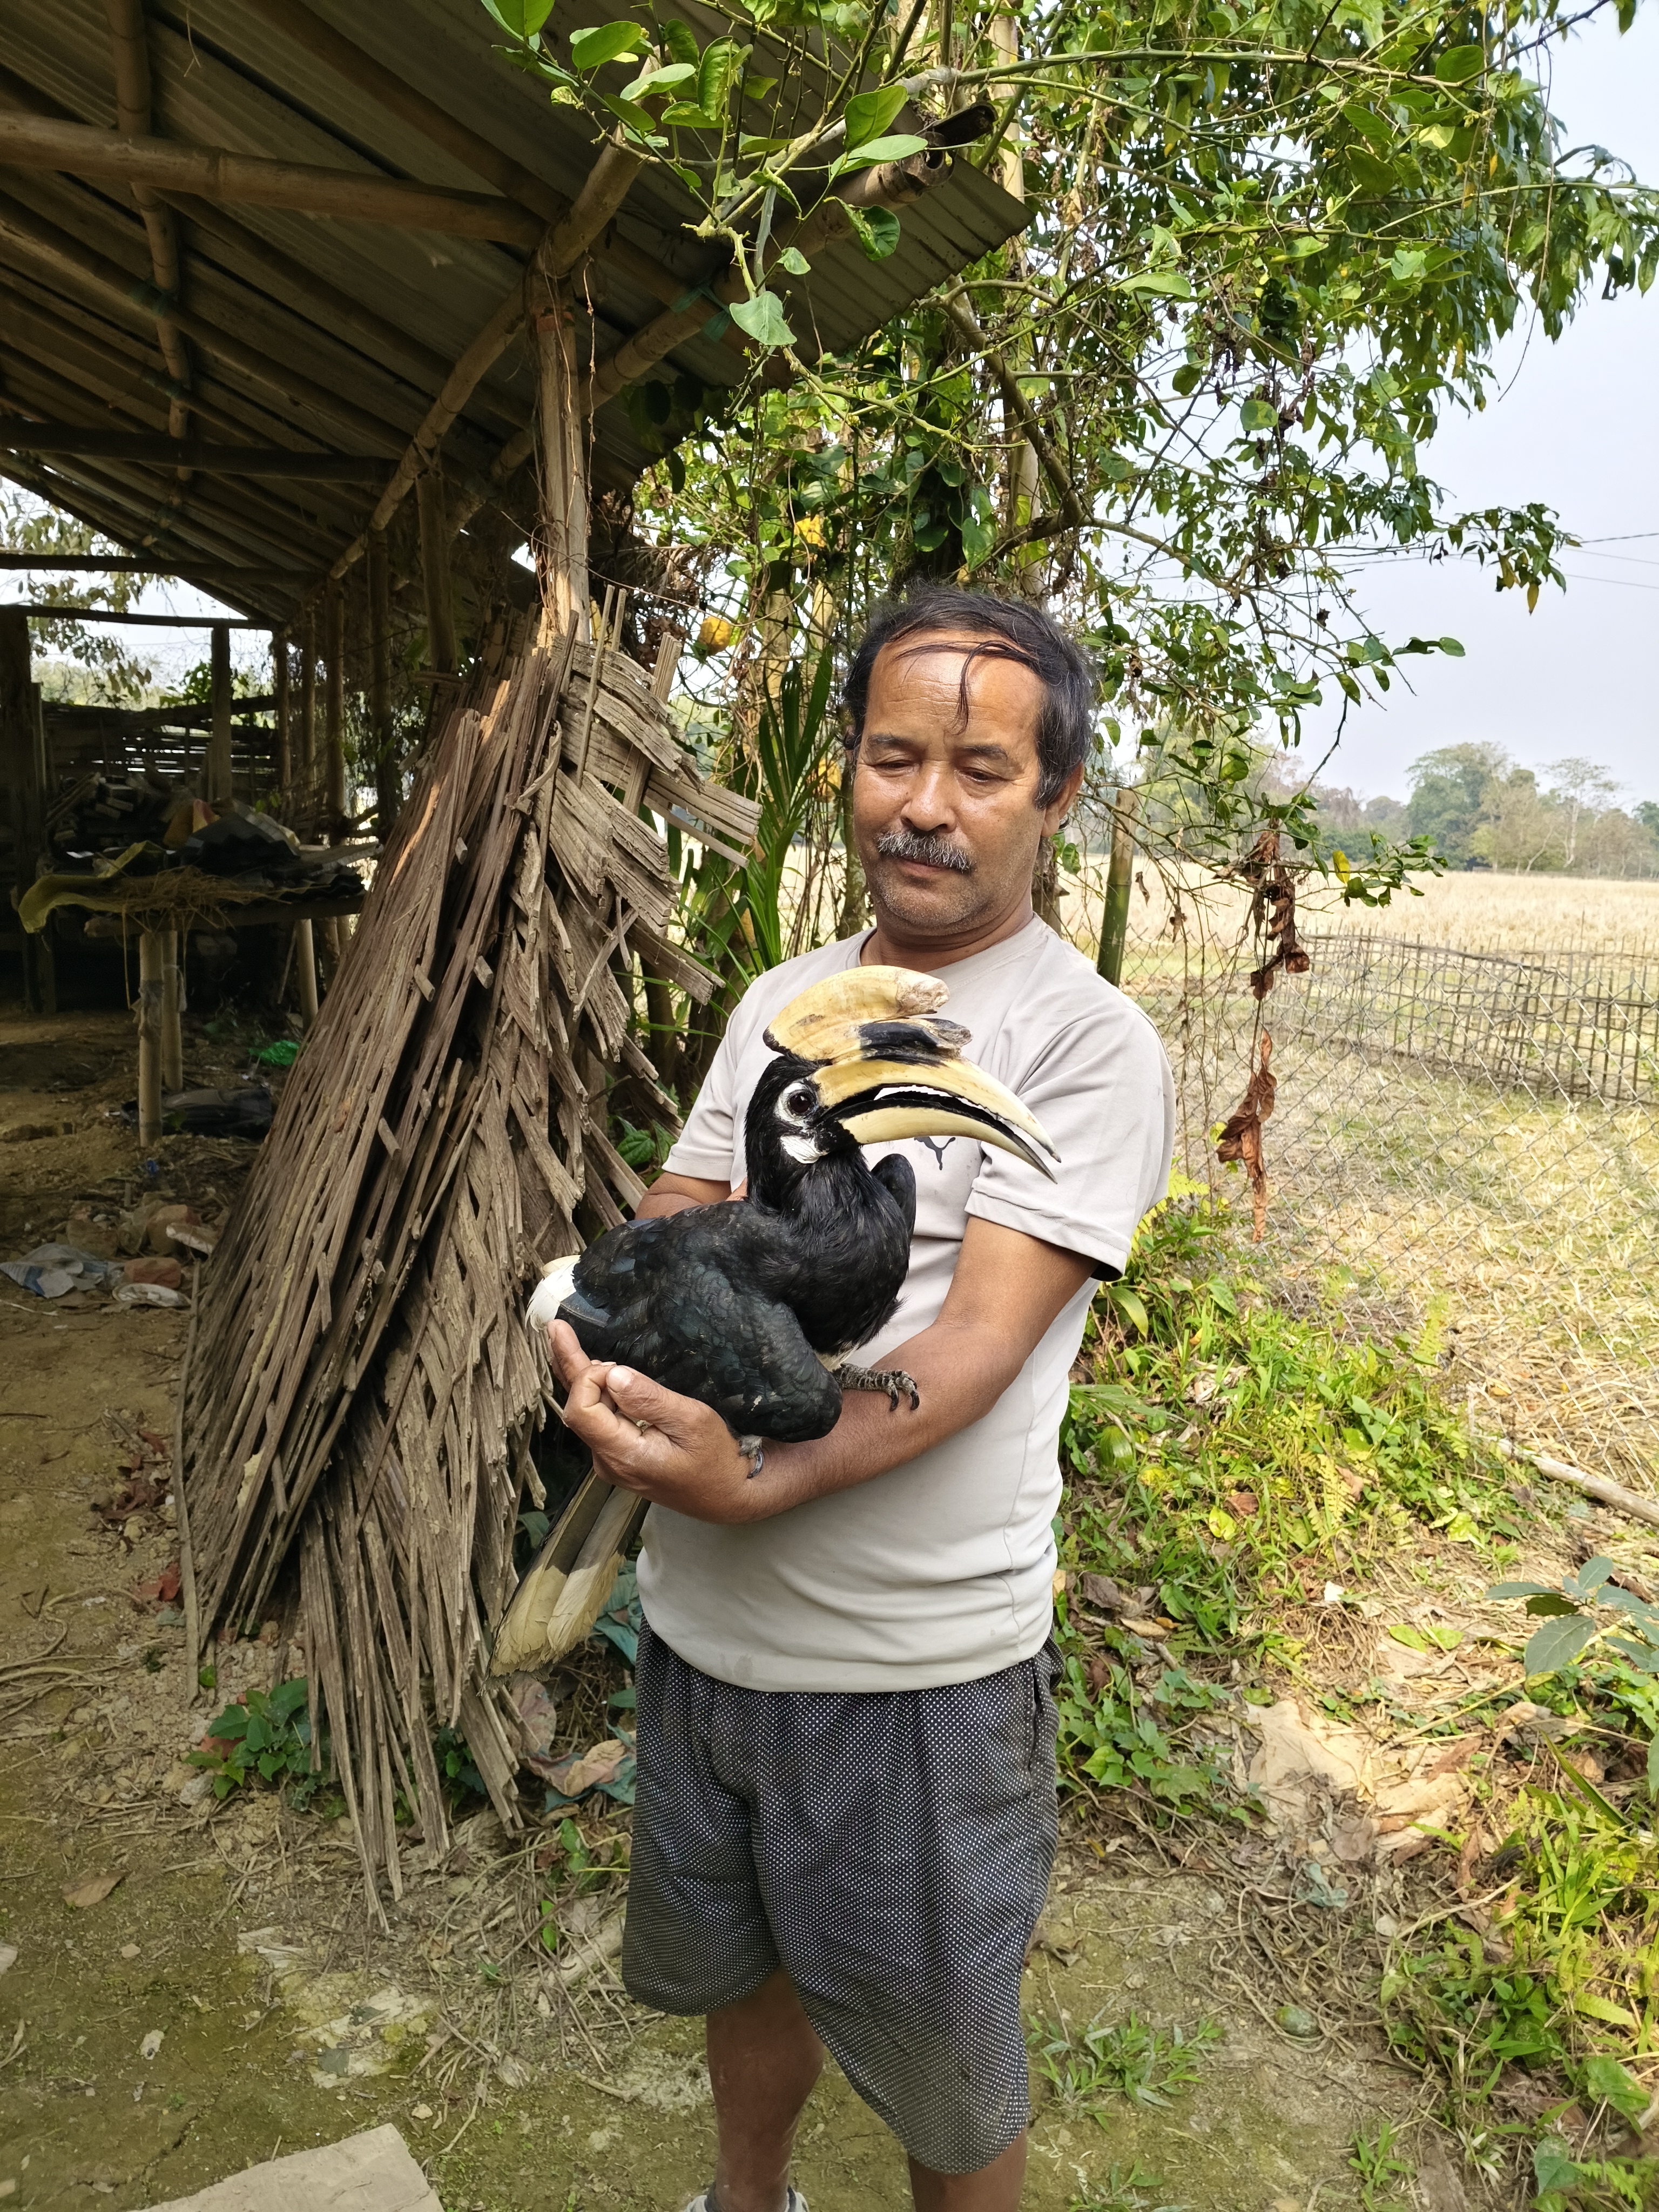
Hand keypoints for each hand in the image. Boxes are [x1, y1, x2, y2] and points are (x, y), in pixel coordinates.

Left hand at [546, 1320, 771, 1523]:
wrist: (729, 1495)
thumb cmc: (718, 1459)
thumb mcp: (693, 1422)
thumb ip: (650, 1399)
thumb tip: (612, 1374)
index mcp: (623, 1454)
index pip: (581, 1410)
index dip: (589, 1378)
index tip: (617, 1364)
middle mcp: (608, 1460)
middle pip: (577, 1408)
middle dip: (569, 1365)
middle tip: (556, 1327)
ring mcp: (612, 1460)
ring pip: (585, 1412)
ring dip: (579, 1376)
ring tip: (565, 1339)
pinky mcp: (621, 1456)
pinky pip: (599, 1420)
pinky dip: (593, 1391)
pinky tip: (591, 1370)